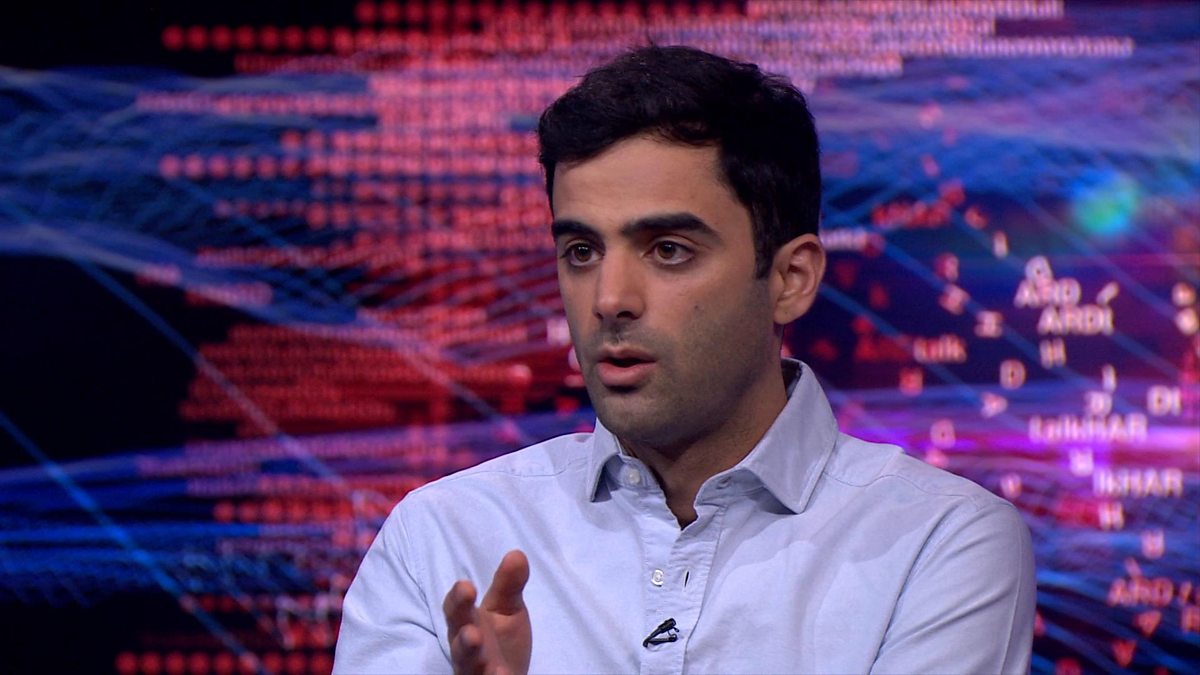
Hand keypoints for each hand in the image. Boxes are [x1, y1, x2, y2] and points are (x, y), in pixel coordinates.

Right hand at [442, 550, 530, 674]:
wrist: (506, 674)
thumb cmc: (502, 639)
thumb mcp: (507, 608)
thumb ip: (509, 585)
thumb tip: (517, 554)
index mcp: (467, 621)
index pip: (455, 609)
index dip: (458, 599)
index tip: (466, 586)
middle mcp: (465, 647)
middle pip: (458, 640)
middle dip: (462, 634)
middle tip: (471, 630)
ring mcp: (473, 669)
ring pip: (468, 664)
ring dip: (472, 657)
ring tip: (478, 646)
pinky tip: (503, 674)